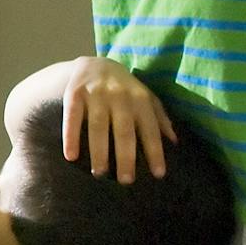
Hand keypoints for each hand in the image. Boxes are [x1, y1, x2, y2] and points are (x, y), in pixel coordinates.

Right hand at [61, 57, 173, 180]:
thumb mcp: (145, 98)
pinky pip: (72, 117)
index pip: (149, 128)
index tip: (158, 174)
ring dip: (99, 151)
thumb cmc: (125, 89)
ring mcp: (96, 93)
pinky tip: (71, 156)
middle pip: (124, 130)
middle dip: (126, 156)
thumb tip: (174, 142)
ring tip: (100, 173)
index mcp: (140, 98)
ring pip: (98, 126)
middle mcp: (119, 95)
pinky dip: (71, 137)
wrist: (94, 64)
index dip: (155, 151)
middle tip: (126, 180)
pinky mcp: (74, 93)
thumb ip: (159, 118)